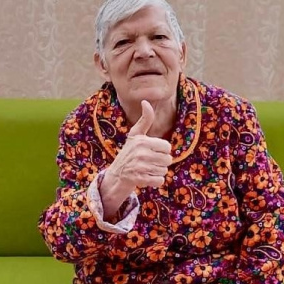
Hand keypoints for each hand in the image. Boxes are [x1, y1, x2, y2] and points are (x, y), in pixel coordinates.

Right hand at [99, 100, 171, 215]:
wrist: (115, 175)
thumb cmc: (128, 153)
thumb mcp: (135, 135)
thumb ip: (145, 120)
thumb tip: (145, 101)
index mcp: (141, 141)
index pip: (167, 147)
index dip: (162, 151)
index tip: (153, 152)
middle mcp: (140, 153)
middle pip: (167, 159)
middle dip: (161, 163)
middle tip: (150, 163)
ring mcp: (138, 167)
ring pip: (164, 170)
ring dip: (158, 172)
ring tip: (147, 170)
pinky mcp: (138, 180)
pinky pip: (159, 181)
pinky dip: (156, 181)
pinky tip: (147, 178)